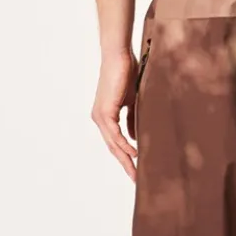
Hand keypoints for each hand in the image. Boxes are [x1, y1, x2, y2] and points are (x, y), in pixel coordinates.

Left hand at [91, 50, 137, 181]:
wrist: (119, 57)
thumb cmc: (126, 74)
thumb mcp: (132, 102)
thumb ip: (132, 120)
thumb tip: (134, 138)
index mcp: (106, 116)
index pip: (116, 142)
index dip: (125, 157)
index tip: (136, 169)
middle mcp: (100, 118)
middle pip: (113, 147)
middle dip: (125, 164)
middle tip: (136, 179)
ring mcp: (100, 116)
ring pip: (112, 144)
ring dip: (125, 159)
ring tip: (135, 172)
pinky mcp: (104, 111)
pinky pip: (114, 134)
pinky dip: (124, 144)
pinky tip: (133, 153)